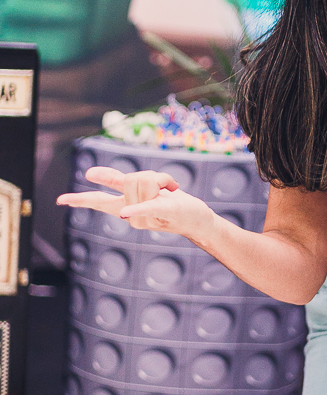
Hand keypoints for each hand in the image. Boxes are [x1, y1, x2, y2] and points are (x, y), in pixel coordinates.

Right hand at [57, 166, 215, 241]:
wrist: (198, 220)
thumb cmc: (173, 204)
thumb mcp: (147, 190)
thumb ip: (125, 183)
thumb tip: (91, 174)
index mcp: (126, 209)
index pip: (100, 202)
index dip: (79, 199)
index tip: (60, 200)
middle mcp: (132, 215)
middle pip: (130, 178)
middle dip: (148, 175)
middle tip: (166, 188)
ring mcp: (147, 215)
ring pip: (143, 179)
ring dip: (161, 178)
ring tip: (171, 191)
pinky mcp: (163, 211)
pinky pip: (147, 207)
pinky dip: (137, 208)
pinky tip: (126, 214)